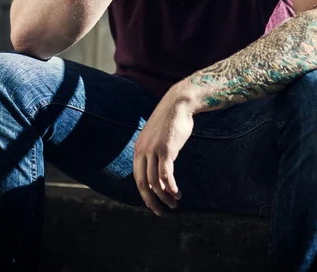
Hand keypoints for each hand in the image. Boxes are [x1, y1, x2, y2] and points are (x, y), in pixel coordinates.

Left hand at [133, 89, 193, 215]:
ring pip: (156, 182)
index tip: (154, 204)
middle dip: (152, 201)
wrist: (178, 104)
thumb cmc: (171, 121)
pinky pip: (166, 174)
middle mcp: (142, 151)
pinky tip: (177, 193)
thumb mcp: (157, 138)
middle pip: (143, 183)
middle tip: (161, 212)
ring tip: (175, 203)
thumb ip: (154, 152)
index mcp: (138, 149)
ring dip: (165, 196)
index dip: (145, 194)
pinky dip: (171, 187)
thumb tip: (159, 169)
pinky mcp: (166, 149)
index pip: (138, 178)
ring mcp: (153, 150)